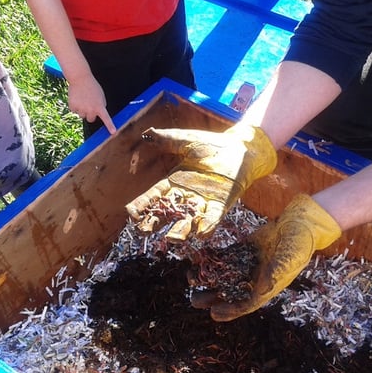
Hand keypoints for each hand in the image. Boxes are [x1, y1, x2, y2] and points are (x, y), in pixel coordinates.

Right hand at [66, 75, 115, 133]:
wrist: (80, 78)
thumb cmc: (92, 87)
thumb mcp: (101, 96)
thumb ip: (101, 105)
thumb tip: (99, 114)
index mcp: (99, 106)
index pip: (106, 118)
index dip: (110, 126)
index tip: (113, 132)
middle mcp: (90, 110)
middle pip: (91, 119)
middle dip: (90, 114)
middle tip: (89, 104)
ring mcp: (81, 109)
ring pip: (82, 116)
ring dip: (82, 110)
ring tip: (83, 99)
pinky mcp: (72, 107)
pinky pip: (74, 111)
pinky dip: (75, 106)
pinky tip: (76, 98)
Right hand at [125, 124, 276, 239]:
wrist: (240, 148)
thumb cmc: (212, 145)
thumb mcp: (186, 141)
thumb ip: (167, 140)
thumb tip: (146, 133)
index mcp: (174, 182)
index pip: (154, 196)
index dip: (143, 205)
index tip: (131, 214)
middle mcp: (186, 195)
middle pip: (167, 211)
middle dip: (156, 221)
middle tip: (144, 231)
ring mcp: (204, 201)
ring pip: (188, 218)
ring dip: (181, 229)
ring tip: (173, 239)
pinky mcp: (221, 203)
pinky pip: (213, 216)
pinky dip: (208, 224)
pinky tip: (201, 234)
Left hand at [191, 194, 341, 320]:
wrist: (300, 223)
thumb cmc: (299, 245)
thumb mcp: (288, 260)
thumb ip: (274, 274)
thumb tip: (260, 290)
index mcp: (266, 287)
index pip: (245, 304)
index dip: (230, 311)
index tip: (213, 314)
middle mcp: (254, 278)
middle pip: (229, 293)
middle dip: (211, 298)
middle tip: (194, 300)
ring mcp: (247, 264)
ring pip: (223, 275)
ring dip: (206, 278)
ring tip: (190, 278)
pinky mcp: (242, 249)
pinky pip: (224, 256)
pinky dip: (211, 258)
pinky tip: (197, 258)